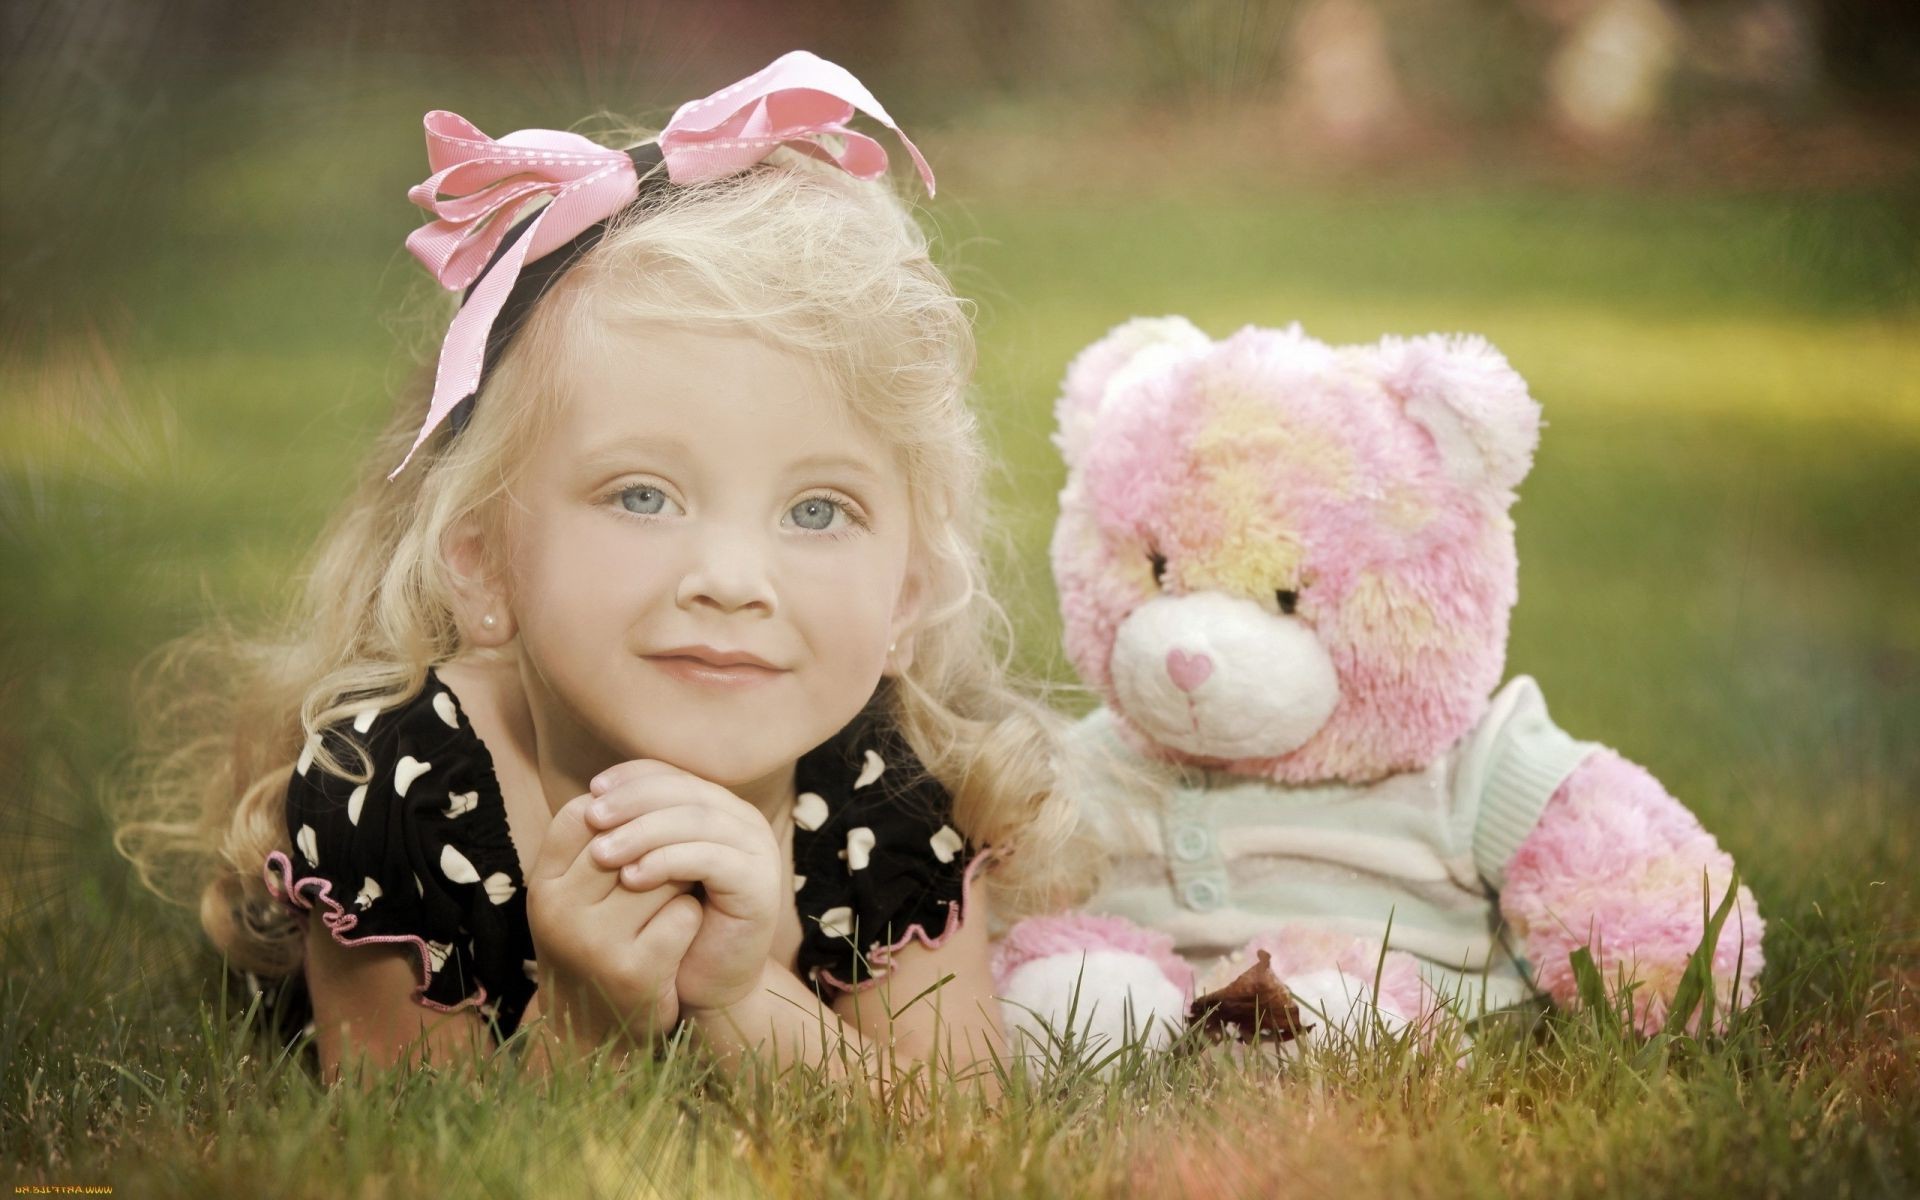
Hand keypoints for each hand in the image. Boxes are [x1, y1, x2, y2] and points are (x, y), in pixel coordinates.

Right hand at [525, 793, 702, 1047]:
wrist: (599, 1033)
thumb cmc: (598, 945)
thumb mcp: (579, 894)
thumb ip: (598, 843)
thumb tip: (635, 777)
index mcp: (542, 885)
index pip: (583, 814)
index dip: (624, 812)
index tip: (643, 827)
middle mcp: (558, 912)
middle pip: (628, 839)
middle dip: (659, 843)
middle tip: (675, 856)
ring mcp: (594, 944)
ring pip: (661, 873)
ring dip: (681, 880)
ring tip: (679, 895)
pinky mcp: (634, 972)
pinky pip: (683, 915)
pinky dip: (692, 918)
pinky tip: (682, 933)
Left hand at [584, 760, 783, 1014]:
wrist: (708, 984)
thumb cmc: (671, 927)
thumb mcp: (648, 872)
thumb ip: (635, 833)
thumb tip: (589, 799)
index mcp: (718, 808)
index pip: (673, 775)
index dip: (633, 777)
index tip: (593, 790)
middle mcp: (743, 821)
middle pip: (685, 791)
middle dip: (634, 800)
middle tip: (593, 816)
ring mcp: (756, 849)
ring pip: (697, 821)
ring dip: (644, 832)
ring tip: (602, 853)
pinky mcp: (759, 882)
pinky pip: (710, 859)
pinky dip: (668, 862)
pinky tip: (632, 877)